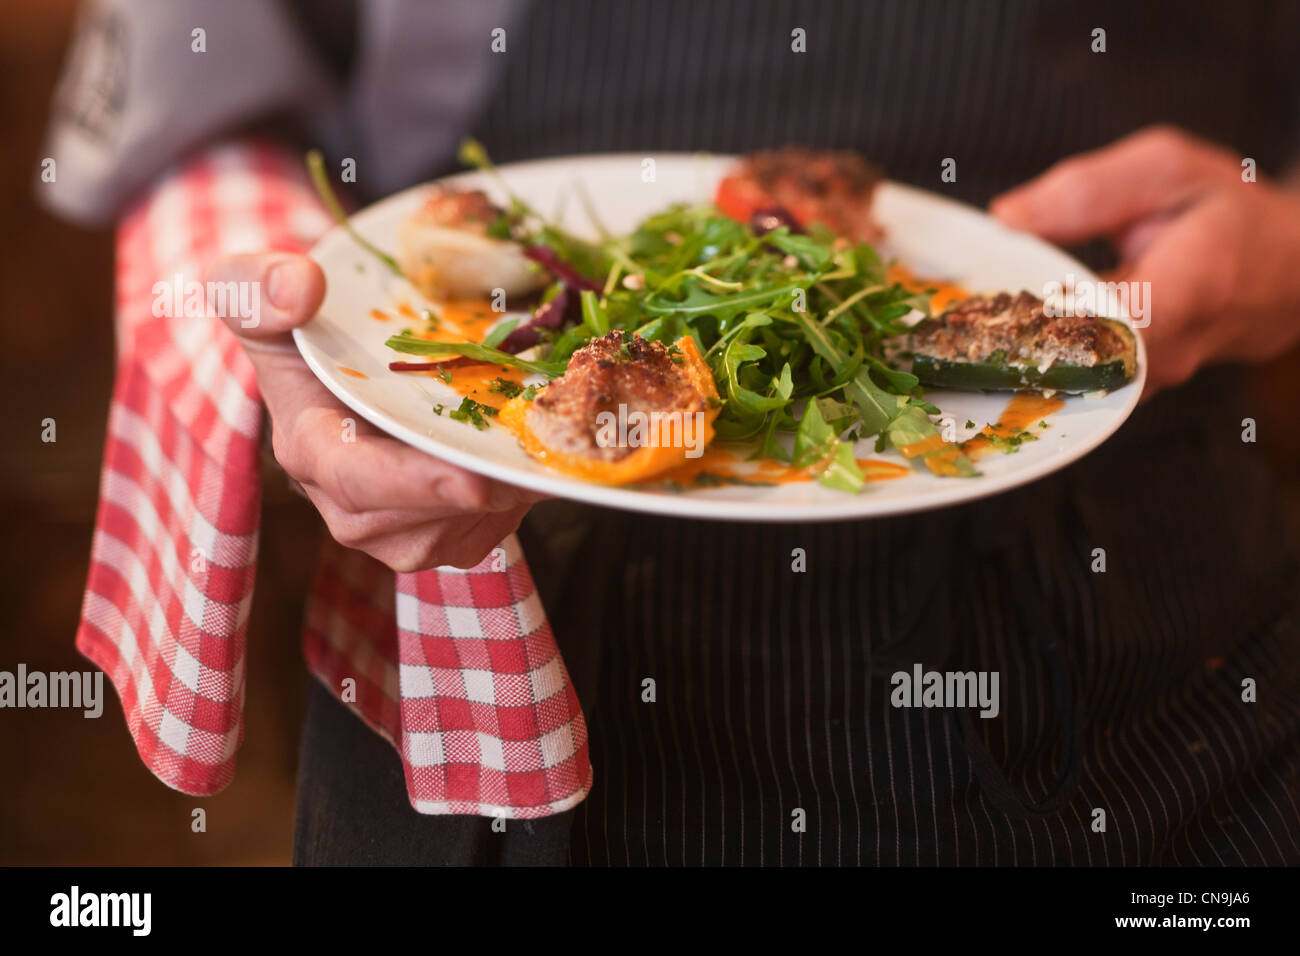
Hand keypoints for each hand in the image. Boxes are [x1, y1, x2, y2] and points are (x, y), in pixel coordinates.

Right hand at [207, 252, 542, 570]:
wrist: (342, 359)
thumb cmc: (302, 327)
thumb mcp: (257, 291)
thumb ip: (255, 286)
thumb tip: (300, 290)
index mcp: (309, 448)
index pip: (353, 479)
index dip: (412, 484)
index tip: (471, 482)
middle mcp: (349, 503)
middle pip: (420, 516)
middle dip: (483, 491)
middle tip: (537, 460)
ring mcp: (399, 527)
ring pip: (464, 527)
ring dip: (512, 492)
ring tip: (549, 445)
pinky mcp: (446, 533)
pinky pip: (492, 529)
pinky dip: (524, 495)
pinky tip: (539, 454)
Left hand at [990, 125, 1299, 395]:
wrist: (1290, 266)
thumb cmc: (1228, 210)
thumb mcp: (1167, 170)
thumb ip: (1086, 190)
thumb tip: (1008, 216)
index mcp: (1185, 293)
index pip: (1095, 330)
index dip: (1030, 319)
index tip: (982, 304)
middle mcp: (1168, 354)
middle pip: (1069, 360)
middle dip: (1009, 335)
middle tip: (958, 316)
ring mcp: (1152, 381)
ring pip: (1068, 376)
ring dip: (1020, 349)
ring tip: (977, 322)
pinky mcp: (1137, 390)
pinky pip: (1079, 377)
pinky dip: (1041, 353)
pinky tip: (1012, 328)